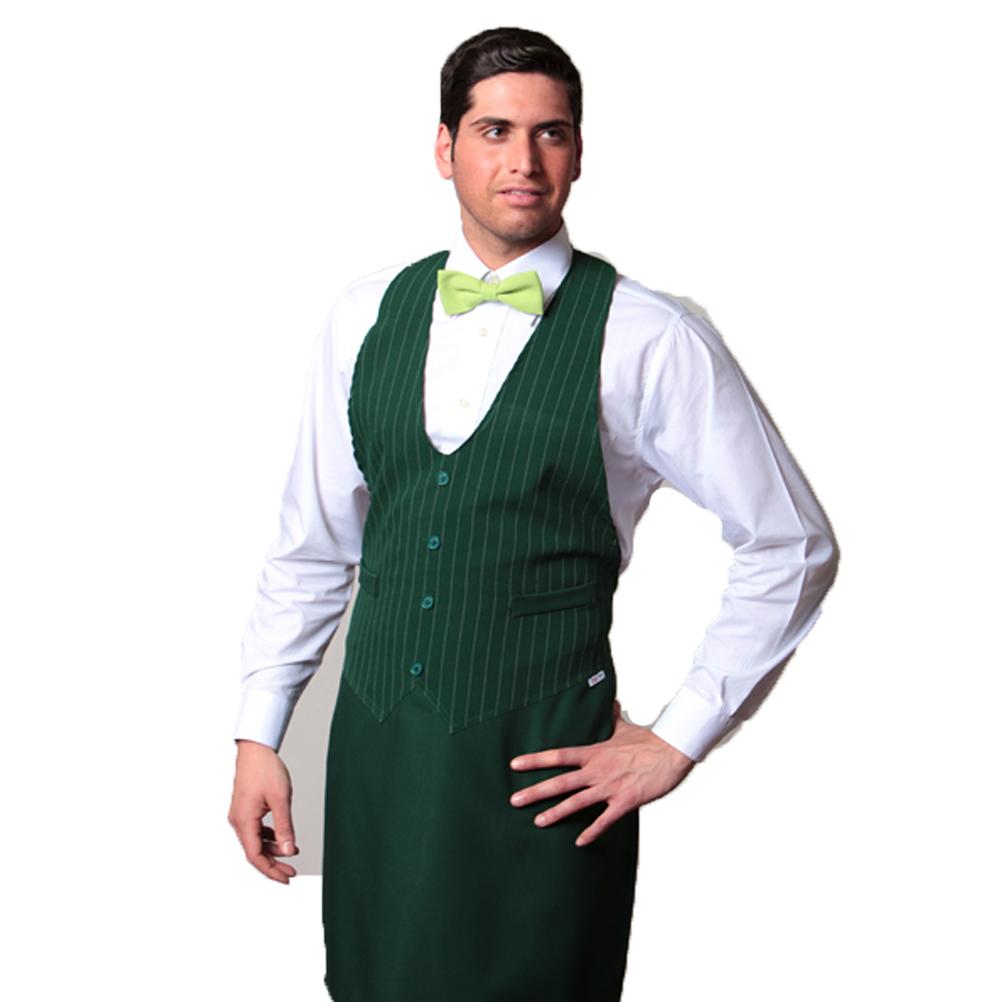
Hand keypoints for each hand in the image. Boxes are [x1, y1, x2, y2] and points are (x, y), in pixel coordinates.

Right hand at [227, 739, 299, 882]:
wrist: (255, 749)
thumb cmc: (266, 769)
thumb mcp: (281, 799)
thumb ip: (284, 827)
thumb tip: (288, 851)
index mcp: (244, 821)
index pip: (255, 856)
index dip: (271, 870)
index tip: (286, 879)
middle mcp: (238, 821)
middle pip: (254, 851)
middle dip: (273, 864)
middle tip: (291, 873)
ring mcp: (240, 815)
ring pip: (255, 841)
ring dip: (272, 849)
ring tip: (291, 852)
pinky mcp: (244, 809)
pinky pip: (255, 830)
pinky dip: (268, 837)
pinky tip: (281, 837)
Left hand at [508, 698, 695, 846]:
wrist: (671, 752)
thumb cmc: (647, 740)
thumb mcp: (624, 727)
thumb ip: (611, 717)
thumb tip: (609, 701)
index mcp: (594, 752)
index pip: (558, 755)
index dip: (535, 760)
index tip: (515, 764)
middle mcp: (597, 770)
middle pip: (560, 782)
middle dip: (536, 792)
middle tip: (514, 801)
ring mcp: (610, 787)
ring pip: (577, 803)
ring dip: (556, 813)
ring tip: (537, 822)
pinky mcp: (625, 802)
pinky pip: (605, 820)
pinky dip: (592, 832)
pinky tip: (579, 842)